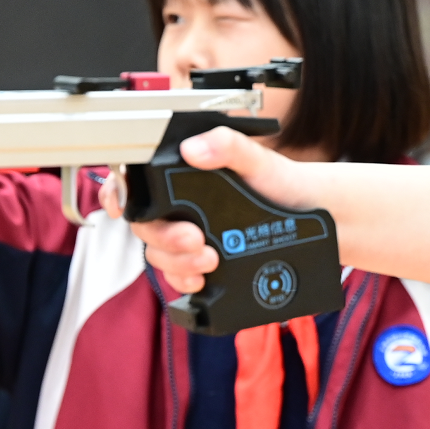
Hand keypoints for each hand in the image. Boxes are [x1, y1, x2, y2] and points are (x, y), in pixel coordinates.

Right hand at [120, 126, 325, 291]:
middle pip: (146, 227)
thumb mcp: (256, 159)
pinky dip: (184, 282)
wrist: (312, 215)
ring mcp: (190, 239)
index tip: (120, 208)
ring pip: (160, 256)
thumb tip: (194, 149)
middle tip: (194, 238)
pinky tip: (202, 281)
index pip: (135, 184)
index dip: (117, 194)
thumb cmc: (281, 182)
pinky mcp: (203, 265)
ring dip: (177, 262)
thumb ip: (227, 146)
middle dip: (164, 237)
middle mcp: (181, 209)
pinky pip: (178, 279)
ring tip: (209, 258)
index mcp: (184, 177)